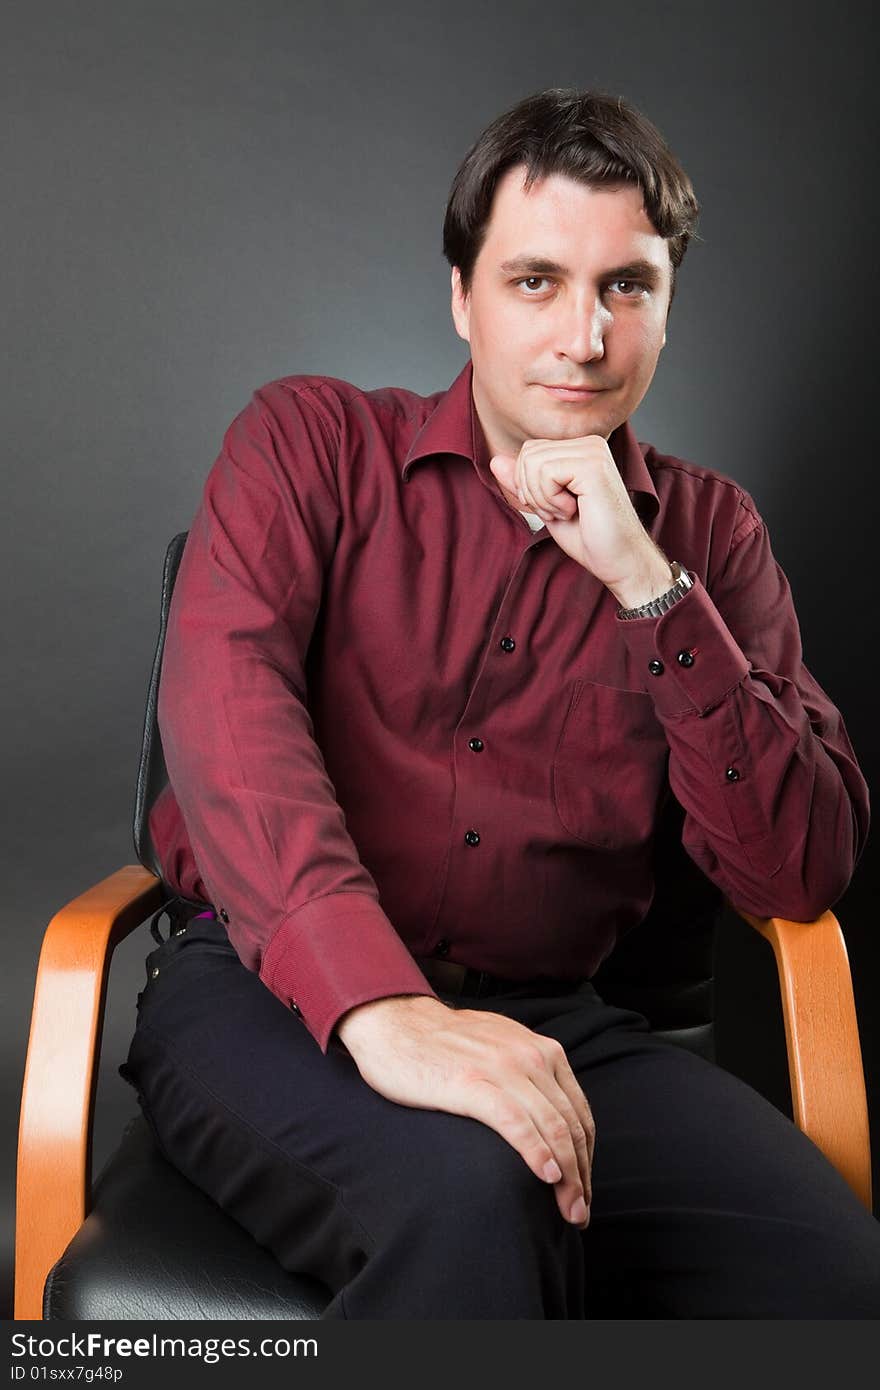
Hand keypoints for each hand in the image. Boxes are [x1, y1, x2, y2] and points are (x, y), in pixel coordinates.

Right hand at [335, 994, 594, 1228]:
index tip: (583, 1190)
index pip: (578, 1112)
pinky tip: (546, 1176)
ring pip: (551, 1127)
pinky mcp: (472, 1083)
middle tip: (579, 1213)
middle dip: (580, 1175)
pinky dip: (536, 1151)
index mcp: (541, 1050)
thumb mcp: (501, 1047)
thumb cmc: (444, 1044)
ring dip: (567, 1175)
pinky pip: (515, 1122)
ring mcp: (502, 1068)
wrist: (395, 1023)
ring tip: (569, 1209)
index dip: (586, 1157)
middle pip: (570, 1125)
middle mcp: (530, 1056)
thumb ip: (528, 1074)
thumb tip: (547, 1114)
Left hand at [489, 436, 672, 609]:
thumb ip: (522, 482)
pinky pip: (545, 472)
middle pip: (527, 454)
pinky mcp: (593, 464)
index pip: (529, 451)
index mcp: (580, 449)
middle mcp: (589, 443)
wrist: (620, 561)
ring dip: (542, 498)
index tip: (554, 507)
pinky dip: (551, 499)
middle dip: (532, 491)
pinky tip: (574, 510)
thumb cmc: (589, 537)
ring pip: (533, 462)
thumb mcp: (545, 506)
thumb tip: (495, 460)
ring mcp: (593, 451)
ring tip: (568, 512)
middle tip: (560, 512)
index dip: (528, 485)